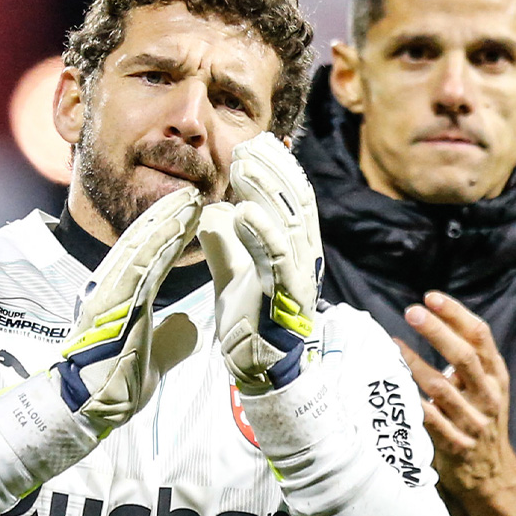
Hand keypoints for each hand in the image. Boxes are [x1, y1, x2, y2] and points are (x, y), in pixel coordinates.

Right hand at [55, 187, 202, 431]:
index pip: (144, 257)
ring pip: (143, 247)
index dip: (164, 233)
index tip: (186, 214)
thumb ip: (171, 338)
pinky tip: (179, 225)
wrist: (89, 407)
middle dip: (166, 215)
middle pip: (141, 242)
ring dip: (169, 221)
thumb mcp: (155, 356)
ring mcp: (110, 293)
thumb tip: (188, 325)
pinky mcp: (115, 302)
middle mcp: (109, 288)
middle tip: (190, 193)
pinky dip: (161, 243)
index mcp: (117, 297)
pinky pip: (143, 265)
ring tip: (192, 199)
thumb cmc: (115, 385)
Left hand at [200, 134, 319, 394]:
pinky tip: (242, 208)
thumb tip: (212, 210)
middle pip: (295, 200)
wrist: (261, 372)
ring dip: (266, 189)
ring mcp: (298, 276)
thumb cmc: (250, 324)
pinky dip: (261, 230)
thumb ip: (223, 242)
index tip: (254, 143)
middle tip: (246, 145)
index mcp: (293, 249)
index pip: (292, 197)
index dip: (277, 167)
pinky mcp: (285, 297)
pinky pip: (277, 258)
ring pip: (289, 221)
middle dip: (272, 168)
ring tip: (242, 165)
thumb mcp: (231, 274)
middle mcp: (303, 257)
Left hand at [395, 293, 515, 515]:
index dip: (456, 314)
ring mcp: (473, 422)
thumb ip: (468, 361)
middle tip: (412, 311)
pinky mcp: (456, 445)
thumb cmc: (481, 423)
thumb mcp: (486, 390)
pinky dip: (413, 403)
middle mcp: (488, 396)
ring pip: (442, 388)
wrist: (493, 475)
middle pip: (464, 356)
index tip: (431, 297)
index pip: (480, 337)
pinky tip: (395, 388)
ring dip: (415, 364)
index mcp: (496, 377)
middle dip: (438, 331)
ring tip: (393, 345)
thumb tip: (434, 322)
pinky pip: (430, 421)